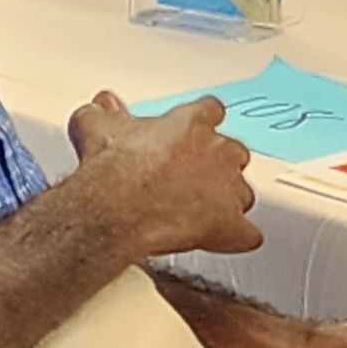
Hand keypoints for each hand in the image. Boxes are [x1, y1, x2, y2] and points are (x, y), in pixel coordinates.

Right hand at [67, 91, 262, 260]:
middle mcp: (219, 151)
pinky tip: (225, 240)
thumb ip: (104, 113)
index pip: (211, 111)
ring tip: (202, 212)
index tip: (193, 131)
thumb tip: (100, 107)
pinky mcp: (230, 226)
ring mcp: (228, 190)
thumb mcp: (98, 127)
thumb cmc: (114, 168)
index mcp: (192, 123)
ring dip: (228, 202)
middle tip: (192, 177)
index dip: (202, 123)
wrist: (117, 207)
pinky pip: (248, 234)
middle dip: (217, 165)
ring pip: (243, 194)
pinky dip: (238, 238)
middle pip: (234, 153)